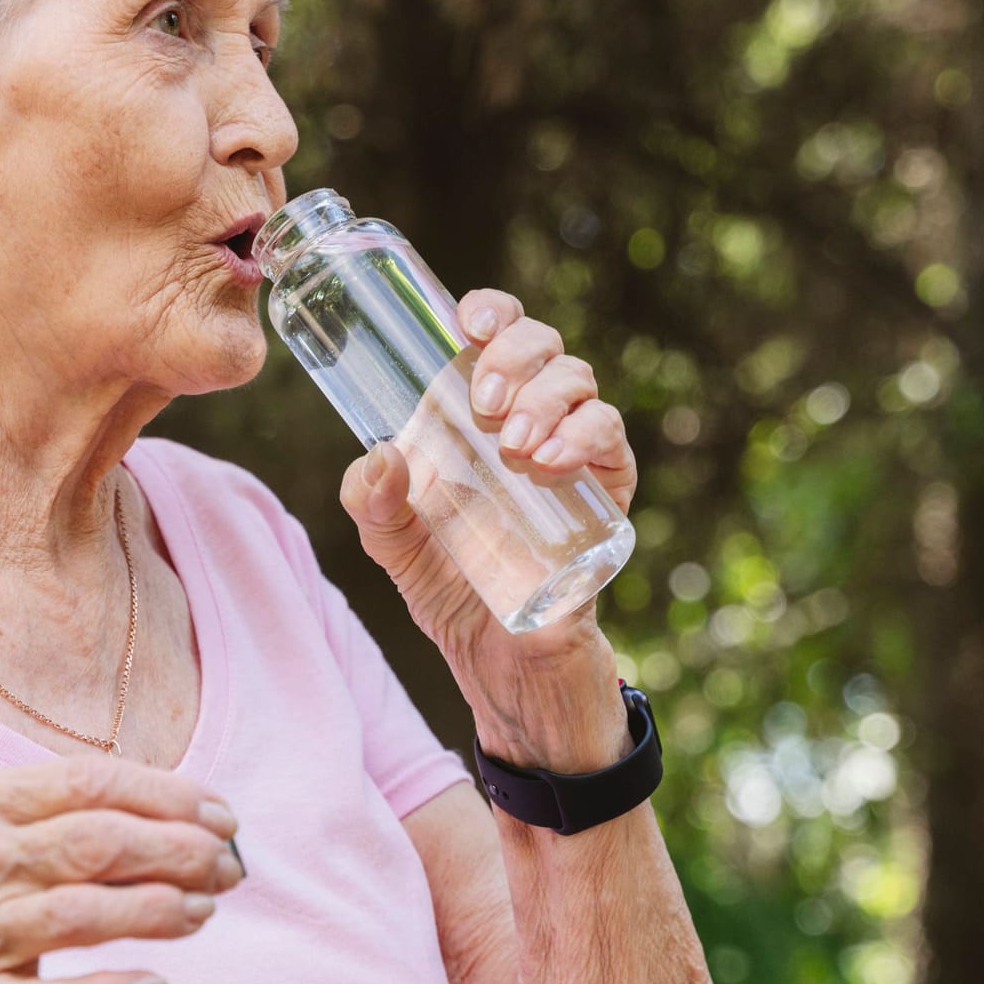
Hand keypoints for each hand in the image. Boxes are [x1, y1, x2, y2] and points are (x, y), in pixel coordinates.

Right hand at [0, 758, 242, 983]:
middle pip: (98, 842)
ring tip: (202, 913)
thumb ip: (70, 814)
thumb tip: (187, 815)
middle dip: (181, 851)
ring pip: (83, 915)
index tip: (223, 816)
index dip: (171, 796)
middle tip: (228, 868)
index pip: (92, 781)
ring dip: (159, 912)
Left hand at [339, 290, 637, 767]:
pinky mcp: (608, 500)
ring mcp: (575, 459)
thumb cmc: (453, 593)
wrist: (505, 672)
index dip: (493, 311)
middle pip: (545, 347)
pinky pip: (613, 443)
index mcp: (480, 418)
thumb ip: (371, 502)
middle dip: (516, 353)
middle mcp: (534, 424)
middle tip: (482, 398)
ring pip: (582, 383)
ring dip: (546, 397)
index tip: (468, 320)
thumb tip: (379, 454)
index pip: (499, 337)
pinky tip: (548, 458)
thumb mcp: (393, 546)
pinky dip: (584, 436)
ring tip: (510, 443)